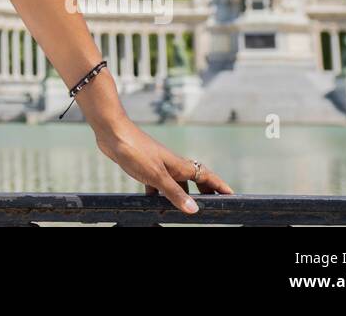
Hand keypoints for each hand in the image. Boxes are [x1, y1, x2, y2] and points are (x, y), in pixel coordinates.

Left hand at [92, 118, 233, 214]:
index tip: (233, 196)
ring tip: (184, 212)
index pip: (207, 177)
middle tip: (213, 207)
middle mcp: (172, 165)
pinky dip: (159, 195)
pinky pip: (157, 184)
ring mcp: (158, 165)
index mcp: (180, 166)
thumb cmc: (136, 150)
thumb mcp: (156, 176)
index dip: (220, 187)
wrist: (112, 132)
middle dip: (205, 193)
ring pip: (175, 184)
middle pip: (194, 181)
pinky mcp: (144, 167)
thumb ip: (175, 193)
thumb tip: (194, 209)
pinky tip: (155, 204)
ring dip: (181, 196)